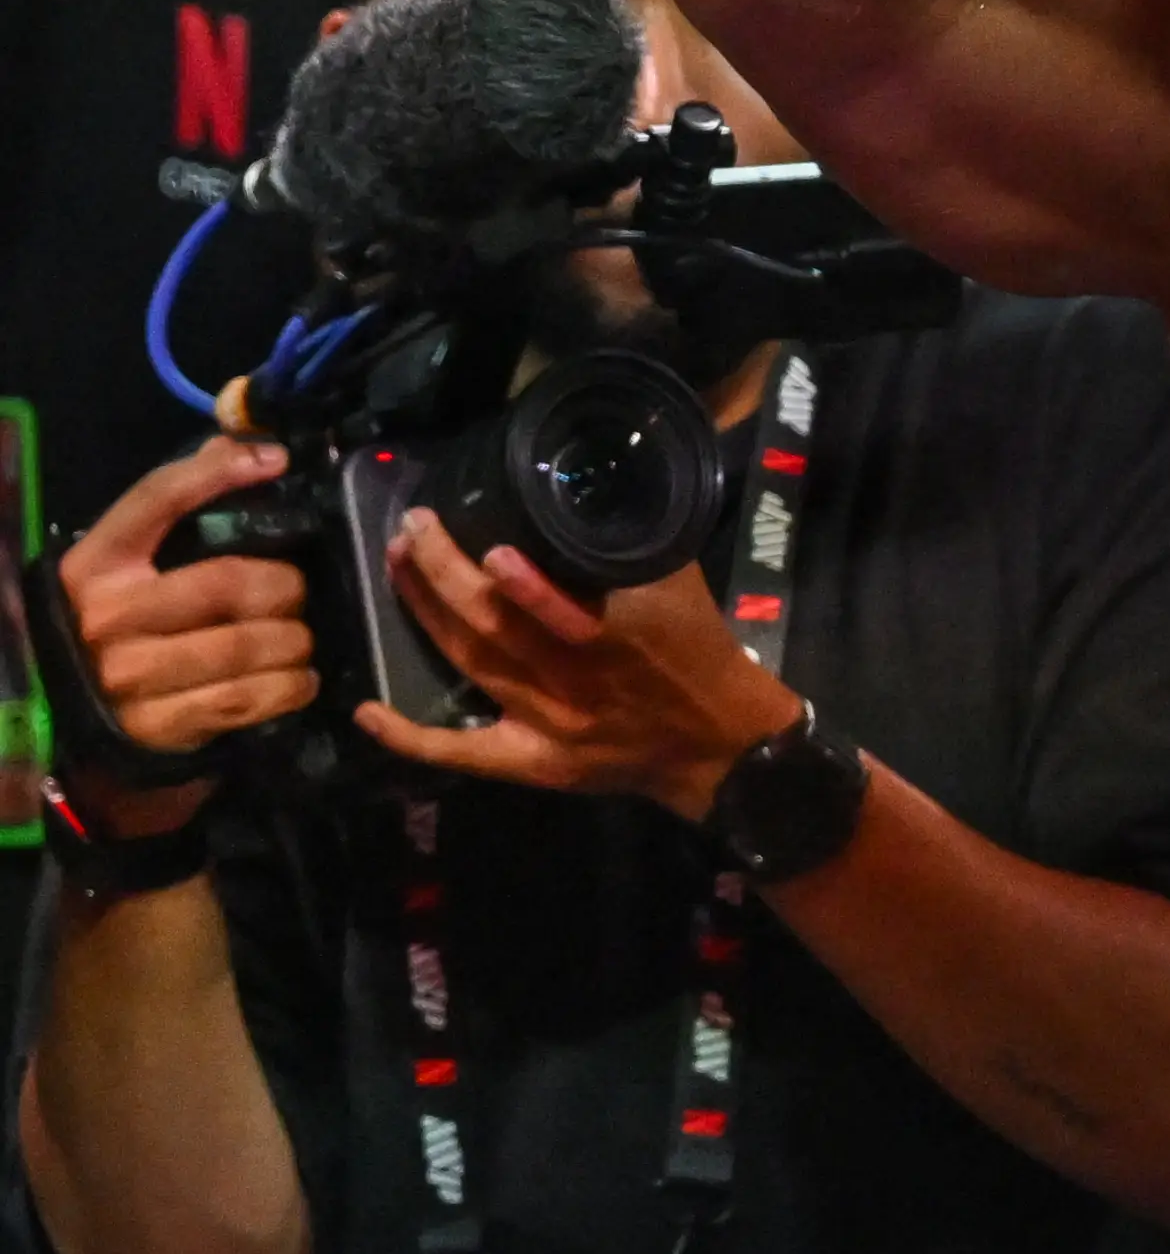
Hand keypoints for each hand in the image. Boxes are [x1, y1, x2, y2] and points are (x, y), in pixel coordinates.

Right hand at [54, 436, 312, 826]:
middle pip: (229, 582)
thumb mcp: (134, 564)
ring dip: (295, 640)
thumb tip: (247, 443)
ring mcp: (130, 676)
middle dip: (285, 587)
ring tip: (299, 638)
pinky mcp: (161, 726)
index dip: (218, 472)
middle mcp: (106, 617)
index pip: (157, 500)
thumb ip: (181, 503)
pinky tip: (299, 677)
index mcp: (96, 565)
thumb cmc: (128, 625)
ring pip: (250, 644)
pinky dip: (292, 684)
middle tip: (295, 594)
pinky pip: (252, 696)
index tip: (274, 460)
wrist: (86, 718)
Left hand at [356, 509, 798, 821]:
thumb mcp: (681, 583)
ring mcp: (547, 723)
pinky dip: (411, 736)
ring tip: (399, 567)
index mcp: (619, 634)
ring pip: (472, 664)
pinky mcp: (533, 761)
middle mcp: (575, 678)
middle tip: (413, 529)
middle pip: (493, 628)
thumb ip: (630, 545)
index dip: (516, 580)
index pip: (558, 605)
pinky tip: (366, 712)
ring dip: (426, 616)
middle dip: (444, 576)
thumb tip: (577, 492)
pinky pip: (463, 752)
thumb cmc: (701, 649)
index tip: (478, 538)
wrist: (719, 741)